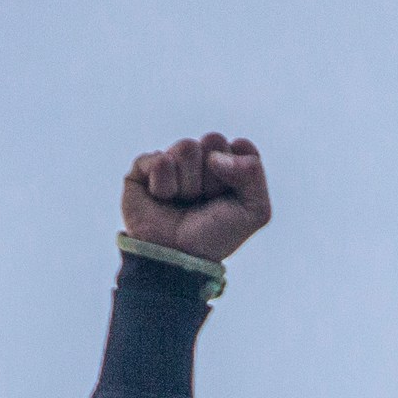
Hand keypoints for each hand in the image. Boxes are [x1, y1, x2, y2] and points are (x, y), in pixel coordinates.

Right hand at [123, 133, 270, 262]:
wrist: (178, 258)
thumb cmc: (215, 237)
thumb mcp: (254, 211)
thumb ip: (254, 173)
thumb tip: (215, 156)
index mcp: (227, 166)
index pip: (240, 146)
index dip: (237, 172)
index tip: (228, 198)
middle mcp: (199, 160)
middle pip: (213, 139)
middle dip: (212, 177)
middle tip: (204, 200)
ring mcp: (171, 162)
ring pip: (186, 147)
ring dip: (188, 184)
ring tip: (182, 202)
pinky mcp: (143, 168)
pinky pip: (159, 160)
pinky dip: (164, 186)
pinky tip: (161, 200)